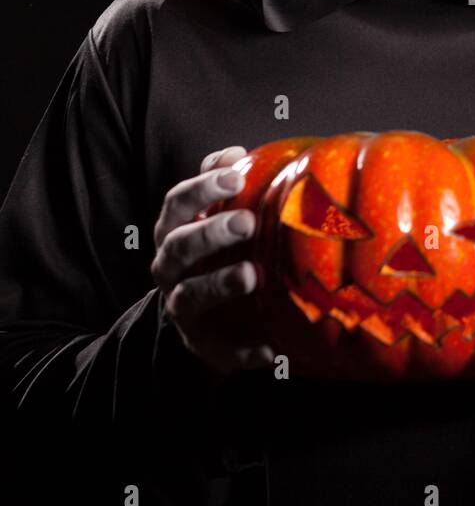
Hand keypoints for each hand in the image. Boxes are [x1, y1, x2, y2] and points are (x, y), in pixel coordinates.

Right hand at [150, 145, 273, 375]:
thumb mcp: (208, 218)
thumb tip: (234, 152)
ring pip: (191, 296)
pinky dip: (246, 353)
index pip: (177, 204)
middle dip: (210, 232)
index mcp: (173, 232)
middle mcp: (170, 269)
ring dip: (220, 284)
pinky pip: (224, 352)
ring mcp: (183, 308)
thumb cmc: (211, 254)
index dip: (201, 188)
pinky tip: (272, 351)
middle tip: (247, 222)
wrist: (202, 319)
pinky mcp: (205, 345)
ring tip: (251, 275)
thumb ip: (217, 185)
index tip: (234, 177)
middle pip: (179, 246)